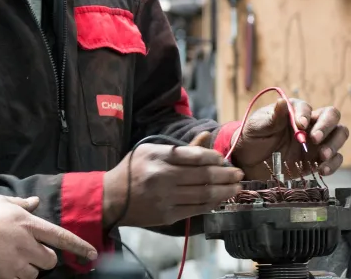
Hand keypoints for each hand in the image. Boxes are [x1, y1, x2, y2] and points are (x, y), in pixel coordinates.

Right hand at [0, 195, 97, 278]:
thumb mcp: (1, 203)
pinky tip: (2, 266)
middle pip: (50, 259)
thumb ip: (21, 204)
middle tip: (27, 251)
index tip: (92, 254)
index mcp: (29, 224)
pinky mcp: (7, 277)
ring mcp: (18, 263)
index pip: (61, 237)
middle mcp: (27, 244)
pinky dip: (14, 275)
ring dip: (27, 267)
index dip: (79, 246)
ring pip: (34, 273)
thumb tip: (34, 201)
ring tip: (9, 258)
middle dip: (42, 257)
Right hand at [102, 143, 243, 227]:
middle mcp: (162, 176)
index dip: (215, 157)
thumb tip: (206, 137)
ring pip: (204, 194)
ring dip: (224, 191)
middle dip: (226, 175)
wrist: (112, 197)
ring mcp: (165, 197)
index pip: (194, 155)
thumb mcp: (152, 151)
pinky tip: (220, 199)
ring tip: (236, 187)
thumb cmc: (133, 170)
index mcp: (158, 156)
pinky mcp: (168, 214)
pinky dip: (212, 204)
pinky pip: (197, 209)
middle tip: (239, 174)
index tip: (225, 159)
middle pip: (203, 176)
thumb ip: (180, 148)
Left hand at [229, 98, 349, 178]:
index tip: (300, 125)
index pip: (307, 107)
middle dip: (327, 126)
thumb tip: (282, 102)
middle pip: (332, 116)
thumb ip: (273, 117)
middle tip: (314, 139)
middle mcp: (309, 123)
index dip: (305, 114)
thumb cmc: (253, 137)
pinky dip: (333, 164)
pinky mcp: (318, 159)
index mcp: (294, 111)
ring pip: (339, 135)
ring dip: (334, 144)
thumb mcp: (258, 126)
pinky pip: (335, 159)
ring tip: (322, 155)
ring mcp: (316, 142)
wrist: (250, 161)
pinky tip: (322, 170)